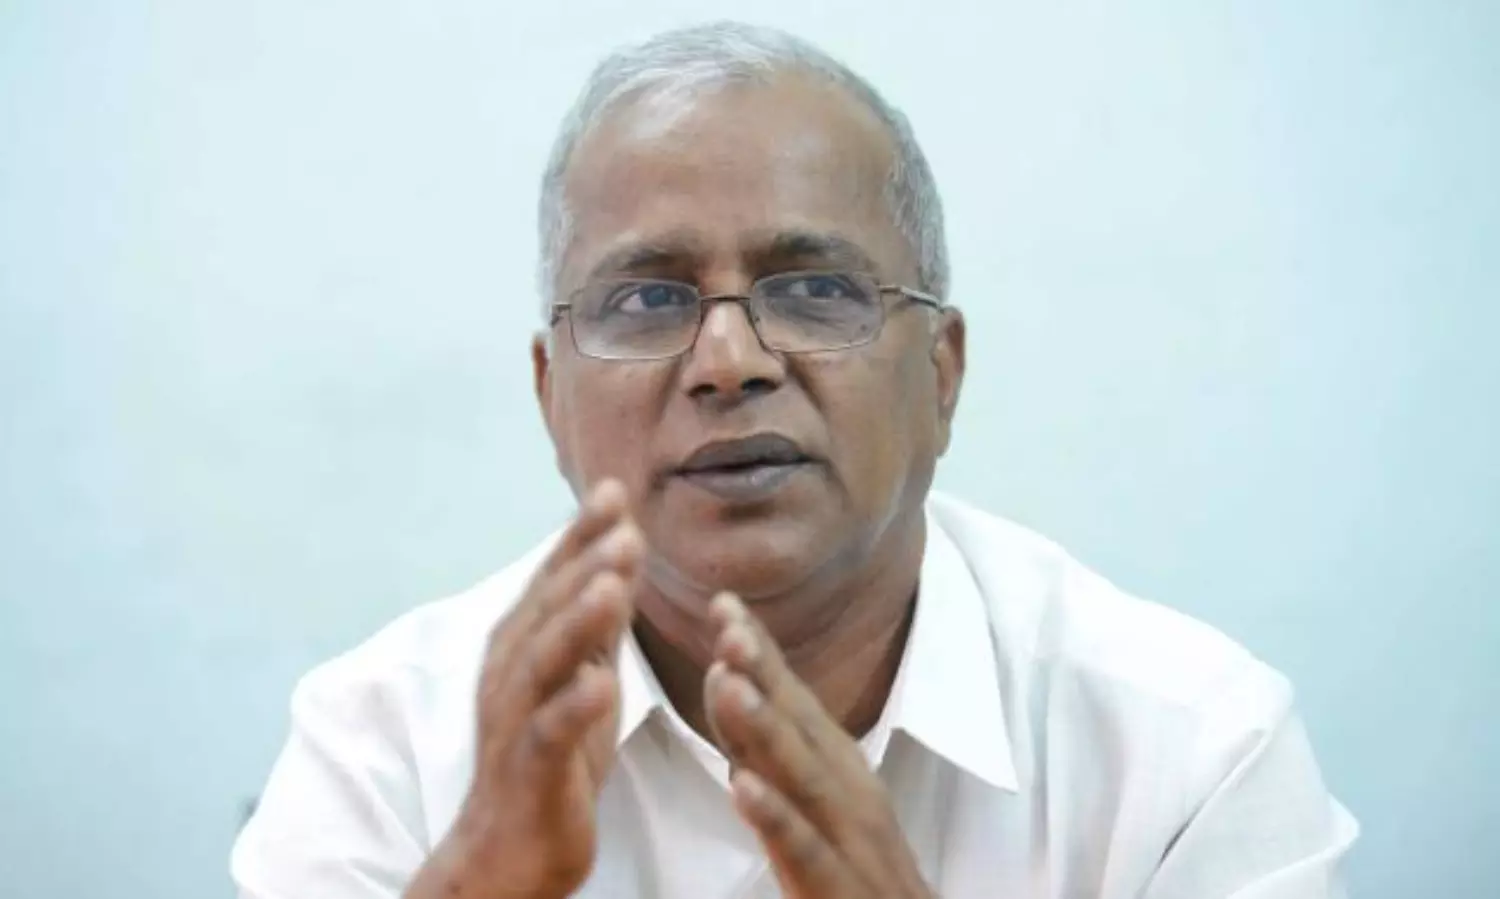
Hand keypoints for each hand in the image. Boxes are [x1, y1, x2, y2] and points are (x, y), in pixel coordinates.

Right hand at [408, 480, 643, 898]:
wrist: (509, 845)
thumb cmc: (550, 752)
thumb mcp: (582, 671)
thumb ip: (600, 616)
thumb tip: (622, 546)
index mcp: (524, 642)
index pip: (555, 577)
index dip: (581, 534)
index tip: (615, 490)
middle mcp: (511, 669)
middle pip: (549, 607)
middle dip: (585, 565)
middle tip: (625, 527)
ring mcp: (516, 717)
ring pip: (545, 661)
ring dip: (577, 620)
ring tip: (613, 585)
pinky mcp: (529, 767)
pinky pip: (550, 732)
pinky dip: (574, 706)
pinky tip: (604, 684)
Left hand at [703, 593, 933, 898]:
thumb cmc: (855, 870)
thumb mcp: (814, 801)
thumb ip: (774, 753)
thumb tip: (732, 694)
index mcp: (836, 768)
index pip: (793, 699)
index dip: (760, 651)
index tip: (723, 601)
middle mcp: (847, 791)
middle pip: (800, 723)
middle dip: (763, 670)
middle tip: (727, 620)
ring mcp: (848, 836)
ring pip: (804, 776)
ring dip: (767, 728)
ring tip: (729, 684)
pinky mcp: (840, 886)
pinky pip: (806, 848)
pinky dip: (776, 816)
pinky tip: (743, 787)